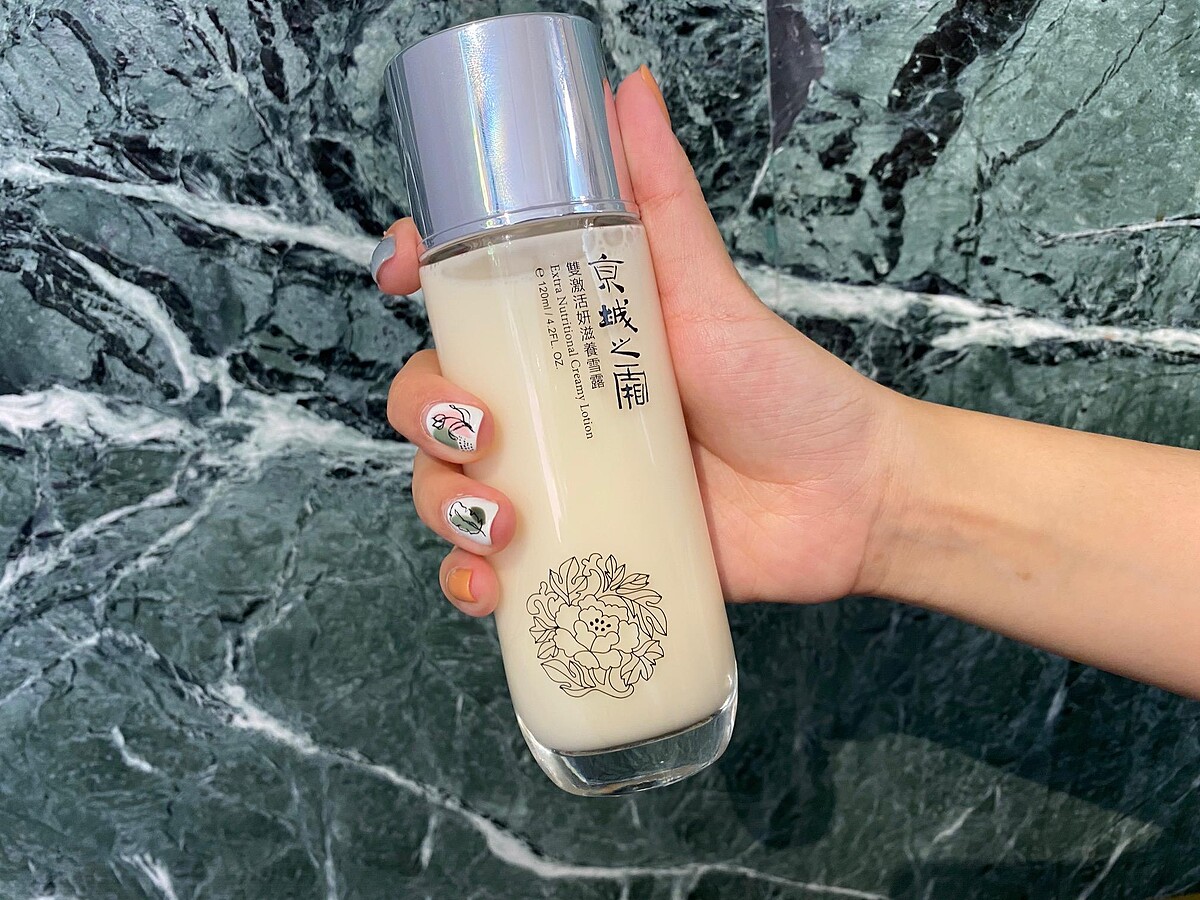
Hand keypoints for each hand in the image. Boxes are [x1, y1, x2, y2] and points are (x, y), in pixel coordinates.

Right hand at [377, 67, 902, 615]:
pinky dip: (468, 582)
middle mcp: (549, 409)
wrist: (842, 502)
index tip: (400, 272)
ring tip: (500, 523)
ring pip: (446, 486)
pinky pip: (488, 571)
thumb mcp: (709, 293)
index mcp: (566, 338)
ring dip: (442, 503)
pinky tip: (491, 583)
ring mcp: (558, 484)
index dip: (414, 281)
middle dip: (423, 412)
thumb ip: (663, 201)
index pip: (462, 304)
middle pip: (433, 401)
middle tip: (479, 427)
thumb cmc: (782, 390)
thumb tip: (628, 89)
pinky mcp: (575, 553)